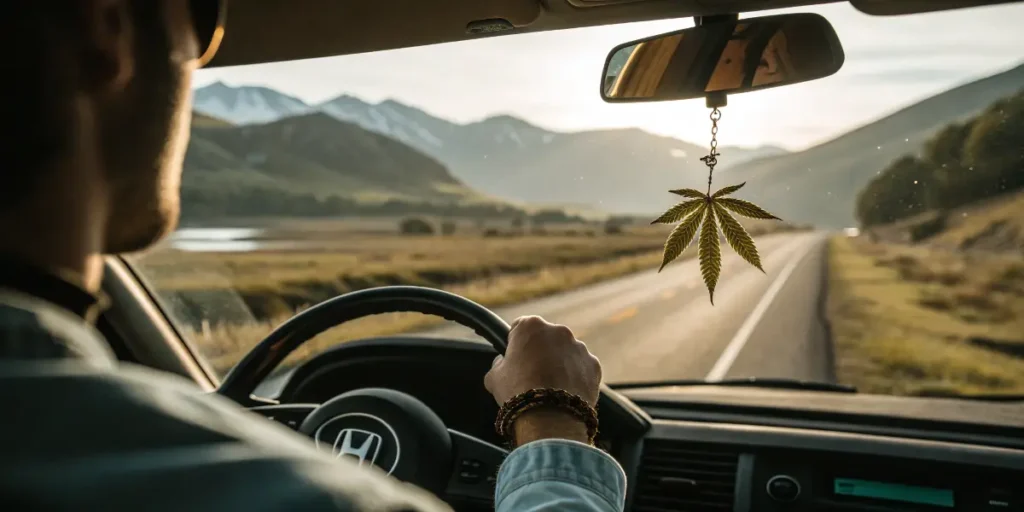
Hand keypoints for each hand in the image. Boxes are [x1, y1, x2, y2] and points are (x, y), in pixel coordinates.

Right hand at [484, 316, 601, 444]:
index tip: (515, 357)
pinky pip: (582, 368)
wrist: (549, 419)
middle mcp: (558, 331)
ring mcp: (579, 347)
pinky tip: (565, 393)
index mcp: (531, 326)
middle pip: (546, 338)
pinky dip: (576, 377)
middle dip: (541, 352)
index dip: (516, 343)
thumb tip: (502, 363)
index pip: (520, 327)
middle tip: (533, 375)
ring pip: (566, 353)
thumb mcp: (493, 377)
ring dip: (560, 364)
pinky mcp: (594, 365)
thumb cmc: (517, 394)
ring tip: (551, 388)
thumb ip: (498, 363)